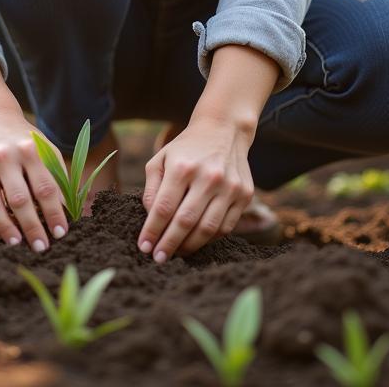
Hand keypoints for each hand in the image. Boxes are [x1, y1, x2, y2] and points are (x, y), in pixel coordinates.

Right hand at [0, 110, 69, 252]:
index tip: (61, 233)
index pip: (45, 188)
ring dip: (6, 229)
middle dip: (31, 227)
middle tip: (41, 247)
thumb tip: (71, 213)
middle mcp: (5, 157)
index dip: (54, 213)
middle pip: (19, 200)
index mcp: (30, 150)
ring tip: (17, 244)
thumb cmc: (25, 143)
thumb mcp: (45, 150)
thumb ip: (57, 178)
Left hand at [138, 115, 254, 261]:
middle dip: (169, 245)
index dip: (152, 231)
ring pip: (208, 229)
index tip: (143, 247)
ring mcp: (230, 186)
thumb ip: (152, 189)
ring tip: (177, 252)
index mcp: (182, 167)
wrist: (224, 129)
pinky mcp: (244, 194)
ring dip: (189, 246)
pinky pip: (226, 227)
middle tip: (158, 259)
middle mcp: (208, 176)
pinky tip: (197, 239)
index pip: (164, 208)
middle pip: (185, 222)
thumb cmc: (186, 148)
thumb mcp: (161, 159)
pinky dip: (210, 238)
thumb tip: (150, 219)